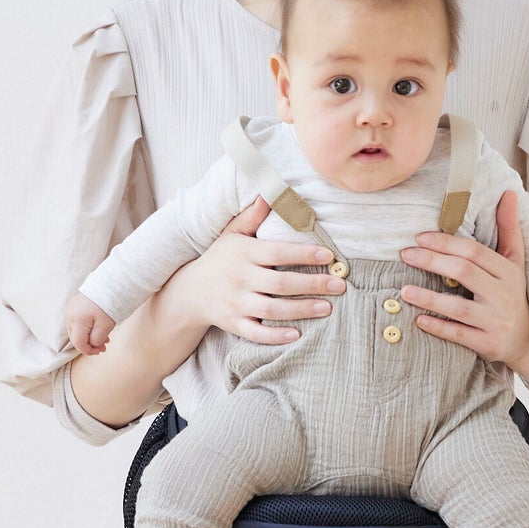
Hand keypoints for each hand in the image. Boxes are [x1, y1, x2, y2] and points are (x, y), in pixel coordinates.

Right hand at [65, 292, 116, 356]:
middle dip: (89, 344)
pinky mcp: (73, 305)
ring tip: (104, 336)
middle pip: (75, 338)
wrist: (109, 283)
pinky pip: (77, 322)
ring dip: (88, 336)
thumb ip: (97, 339)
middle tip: (104, 345)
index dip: (89, 351)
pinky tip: (97, 327)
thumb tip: (92, 344)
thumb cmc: (108, 304)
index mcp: (76, 321)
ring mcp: (69, 310)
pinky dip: (86, 327)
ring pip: (76, 330)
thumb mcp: (105, 326)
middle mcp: (69, 316)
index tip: (102, 350)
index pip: (78, 343)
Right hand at [164, 197, 342, 345]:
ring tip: (327, 307)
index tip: (328, 256)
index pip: (277, 253)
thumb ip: (254, 215)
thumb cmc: (220, 258)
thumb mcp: (233, 233)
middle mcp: (239, 279)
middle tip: (339, 285)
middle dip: (312, 285)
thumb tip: (273, 191)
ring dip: (302, 310)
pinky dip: (276, 336)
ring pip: (272, 310)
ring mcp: (235, 303)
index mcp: (243, 253)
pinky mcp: (233, 324)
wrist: (189, 292)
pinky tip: (297, 334)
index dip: (303, 254)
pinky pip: (256, 333)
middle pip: (280, 284)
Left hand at [397, 189, 528, 367]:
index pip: (475, 252)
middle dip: (432, 261)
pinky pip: (459, 335)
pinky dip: (438, 327)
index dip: (446, 242)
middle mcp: (505, 295)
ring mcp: (497, 321)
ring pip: (460, 307)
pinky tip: (418, 319)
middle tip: (405, 255)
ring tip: (404, 290)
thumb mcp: (516, 262)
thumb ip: (509, 228)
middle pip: (465, 273)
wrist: (527, 342)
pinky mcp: (489, 345)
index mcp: (510, 271)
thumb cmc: (514, 294)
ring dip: (429, 297)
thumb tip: (509, 193)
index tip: (420, 237)